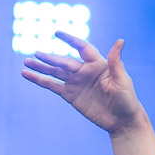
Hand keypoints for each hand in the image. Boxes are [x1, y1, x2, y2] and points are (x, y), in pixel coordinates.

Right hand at [21, 32, 143, 135]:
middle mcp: (84, 71)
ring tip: (26, 61)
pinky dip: (39, 80)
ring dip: (41, 67)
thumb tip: (120, 40)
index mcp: (98, 64)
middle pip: (65, 61)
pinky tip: (26, 74)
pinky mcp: (70, 95)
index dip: (70, 40)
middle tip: (37, 54)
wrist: (123, 121)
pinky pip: (52, 85)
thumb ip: (116, 61)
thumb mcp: (122, 80)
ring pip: (55, 72)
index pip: (82, 48)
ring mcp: (76, 83)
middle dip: (51, 58)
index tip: (57, 33)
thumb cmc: (127, 100)